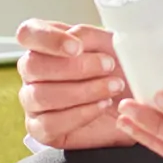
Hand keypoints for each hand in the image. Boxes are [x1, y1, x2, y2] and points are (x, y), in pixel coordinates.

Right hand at [15, 19, 132, 149]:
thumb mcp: (109, 43)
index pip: (28, 33)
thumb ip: (87, 36)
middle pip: (33, 65)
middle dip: (76, 67)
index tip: (77, 47)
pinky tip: (102, 105)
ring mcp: (33, 101)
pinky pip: (49, 124)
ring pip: (41, 95)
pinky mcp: (40, 129)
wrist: (134, 100)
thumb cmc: (119, 67)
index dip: (48, 39)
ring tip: (113, 86)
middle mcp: (33, 71)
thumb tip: (74, 37)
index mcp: (46, 43)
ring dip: (83, 91)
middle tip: (109, 65)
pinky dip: (81, 113)